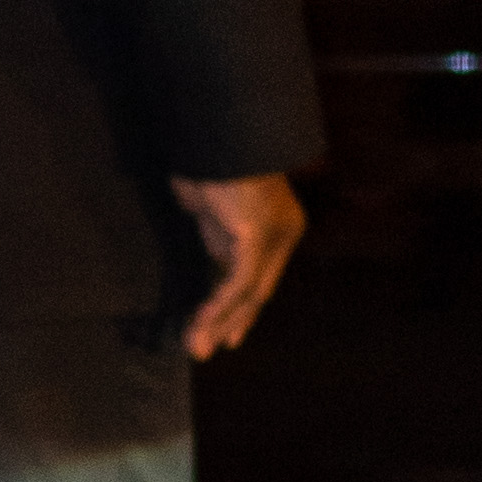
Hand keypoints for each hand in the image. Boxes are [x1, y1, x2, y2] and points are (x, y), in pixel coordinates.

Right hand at [170, 172, 303, 359]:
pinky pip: (238, 282)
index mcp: (278, 225)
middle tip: (210, 347)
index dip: (241, 305)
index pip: (260, 274)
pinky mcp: (257, 236)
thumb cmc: (209, 158)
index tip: (225, 330)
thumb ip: (217, 231)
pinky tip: (202, 322)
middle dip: (233, 321)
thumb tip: (215, 254)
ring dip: (220, 322)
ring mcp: (274, 235)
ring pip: (249, 292)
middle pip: (258, 289)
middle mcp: (284, 233)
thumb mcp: (211, 202)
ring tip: (198, 347)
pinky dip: (219, 305)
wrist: (217, 133)